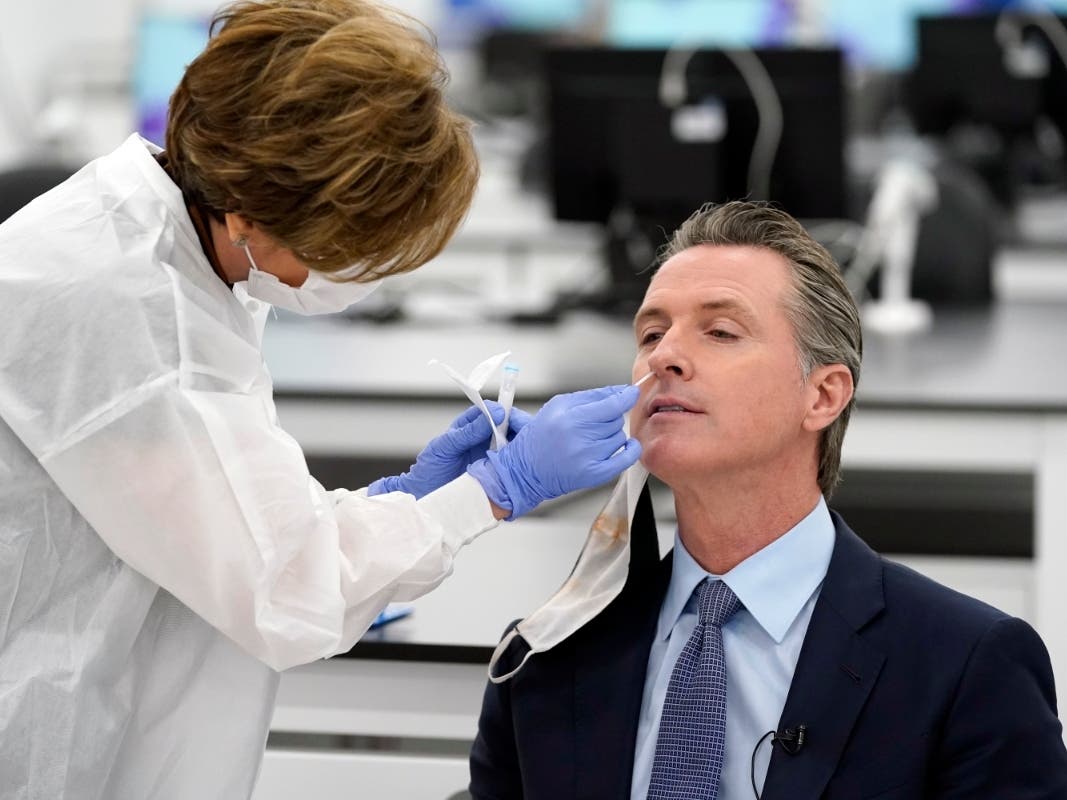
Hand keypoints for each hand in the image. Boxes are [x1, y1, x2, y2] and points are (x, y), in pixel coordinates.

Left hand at [368, 402, 531, 498]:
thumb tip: (491, 416)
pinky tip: (515, 467)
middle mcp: (483, 439)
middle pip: (507, 427)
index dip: (500, 410)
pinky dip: (515, 465)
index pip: (490, 411)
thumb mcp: (445, 446)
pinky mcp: (496, 474)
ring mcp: (491, 457)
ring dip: (517, 447)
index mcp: (469, 426)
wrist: (425, 496)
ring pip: (512, 446)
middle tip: (518, 434)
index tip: (504, 415)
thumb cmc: (430, 469)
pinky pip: (510, 466)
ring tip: (518, 451)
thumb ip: (467, 432)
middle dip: (515, 428)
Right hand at [466, 384, 641, 518]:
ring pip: (619, 436)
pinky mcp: (593, 474)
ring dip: (611, 436)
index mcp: (568, 416)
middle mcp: (578, 436)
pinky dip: (631, 451)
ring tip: (591, 440)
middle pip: (615, 419)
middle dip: (608, 419)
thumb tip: (619, 391)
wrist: (526, 470)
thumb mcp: (558, 407)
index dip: (625, 397)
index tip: (632, 393)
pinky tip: (627, 446)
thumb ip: (590, 397)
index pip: (610, 404)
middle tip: (590, 425)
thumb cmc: (539, 438)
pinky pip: (625, 459)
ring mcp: (587, 457)